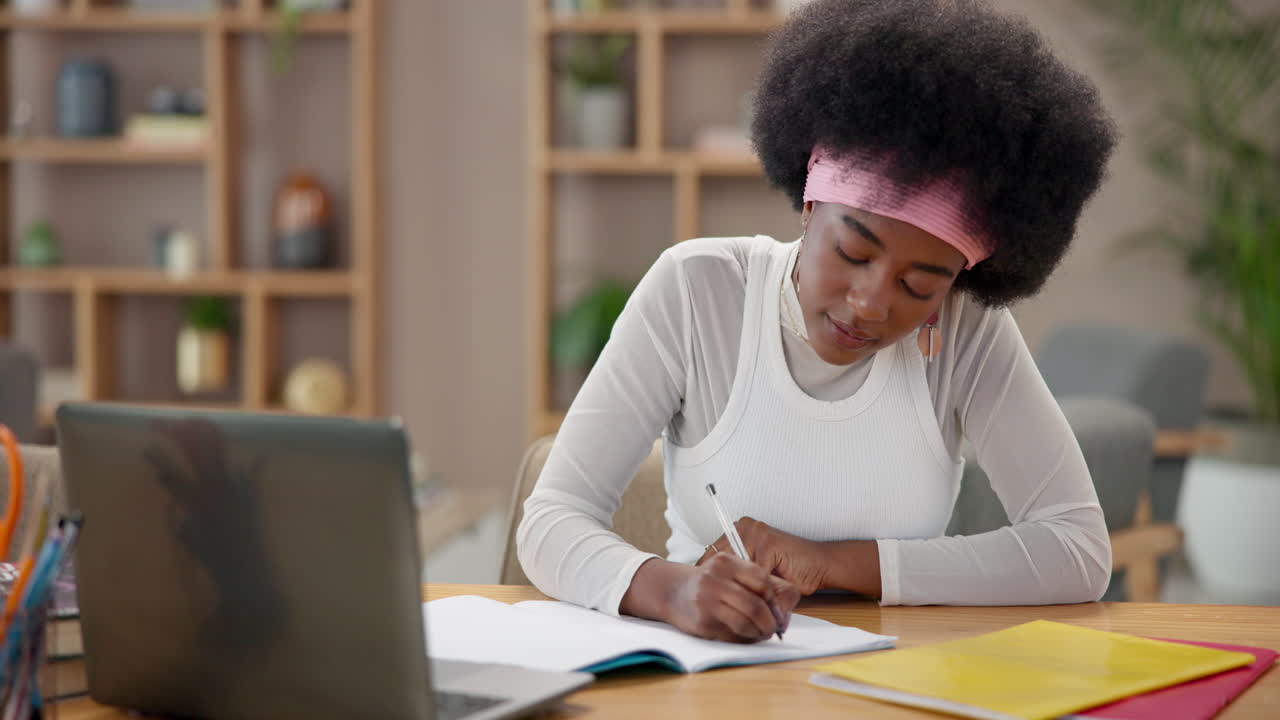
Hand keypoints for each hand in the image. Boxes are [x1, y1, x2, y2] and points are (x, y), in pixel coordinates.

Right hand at [666, 553, 799, 642]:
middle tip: (773, 628)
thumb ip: (757, 584)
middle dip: (770, 621)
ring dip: (759, 633)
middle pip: (755, 605)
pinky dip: (745, 638)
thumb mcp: (730, 572)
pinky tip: (745, 635)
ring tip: (762, 633)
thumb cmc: (710, 582)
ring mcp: (706, 601)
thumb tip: (782, 612)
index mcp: (726, 562)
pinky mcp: (702, 622)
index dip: (775, 600)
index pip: (762, 581)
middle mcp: (714, 579)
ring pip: (745, 623)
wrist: (673, 591)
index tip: (778, 611)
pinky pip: (732, 635)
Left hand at [698, 517, 829, 594]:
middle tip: (730, 600)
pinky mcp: (768, 542)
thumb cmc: (791, 569)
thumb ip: (737, 571)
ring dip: (742, 588)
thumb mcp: (757, 569)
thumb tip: (711, 584)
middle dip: (725, 584)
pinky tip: (763, 596)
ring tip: (748, 599)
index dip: (711, 577)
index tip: (713, 594)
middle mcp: (745, 526)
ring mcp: (756, 532)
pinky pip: (754, 573)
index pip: (712, 555)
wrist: (822, 565)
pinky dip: (757, 588)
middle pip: (720, 562)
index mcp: (739, 530)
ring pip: (736, 569)